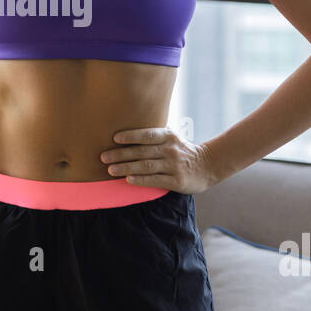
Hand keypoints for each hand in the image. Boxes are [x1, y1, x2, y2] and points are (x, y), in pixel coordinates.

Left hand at [99, 126, 217, 194]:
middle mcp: (171, 150)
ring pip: (146, 166)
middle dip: (121, 154)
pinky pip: (155, 180)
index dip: (131, 136)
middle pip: (142, 151)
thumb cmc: (182, 151)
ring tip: (111, 170)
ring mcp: (174, 165)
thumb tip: (127, 130)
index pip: (147, 135)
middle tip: (103, 157)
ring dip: (126, 168)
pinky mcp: (177, 181)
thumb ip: (154, 135)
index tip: (114, 139)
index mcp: (168, 136)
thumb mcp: (172, 138)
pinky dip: (140, 180)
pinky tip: (128, 180)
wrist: (208, 166)